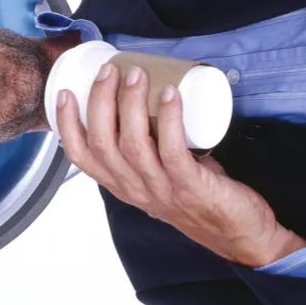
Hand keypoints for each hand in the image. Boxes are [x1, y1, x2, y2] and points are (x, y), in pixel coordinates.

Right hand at [56, 62, 305, 267]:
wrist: (238, 234)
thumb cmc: (198, 199)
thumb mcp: (158, 177)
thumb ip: (147, 150)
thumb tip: (145, 101)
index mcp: (120, 184)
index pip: (80, 155)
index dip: (66, 123)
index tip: (66, 92)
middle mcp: (134, 188)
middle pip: (103, 143)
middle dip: (100, 101)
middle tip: (111, 70)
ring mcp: (161, 189)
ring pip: (133, 144)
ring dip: (131, 104)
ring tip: (137, 75)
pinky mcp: (190, 187)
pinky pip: (173, 150)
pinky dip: (170, 119)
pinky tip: (171, 95)